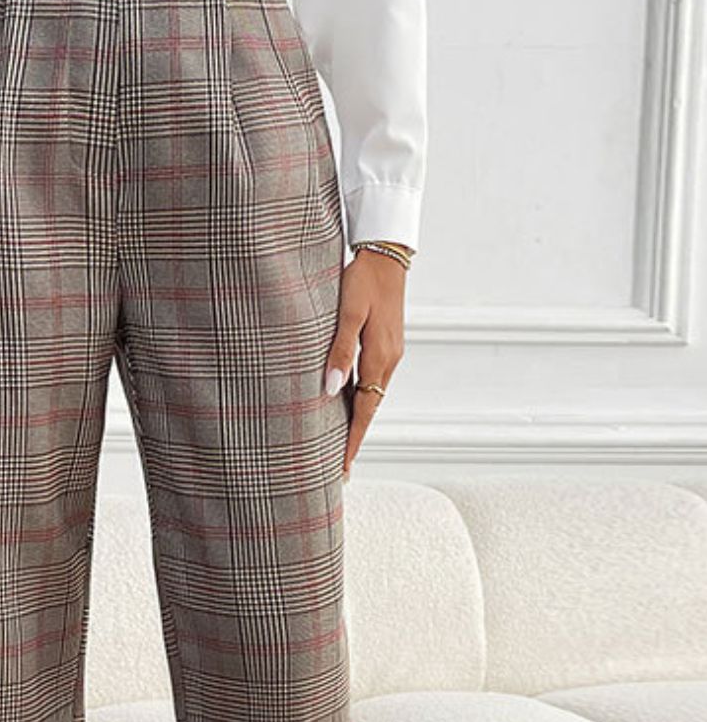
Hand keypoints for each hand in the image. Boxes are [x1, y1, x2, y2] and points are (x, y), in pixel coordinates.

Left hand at [324, 245, 408, 479]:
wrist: (386, 252)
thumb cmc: (362, 279)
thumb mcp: (347, 314)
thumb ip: (339, 352)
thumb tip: (330, 390)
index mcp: (380, 358)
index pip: (364, 413)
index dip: (351, 442)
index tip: (341, 469)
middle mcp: (389, 361)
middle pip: (370, 410)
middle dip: (354, 440)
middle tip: (338, 469)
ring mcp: (390, 353)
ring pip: (371, 396)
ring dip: (357, 421)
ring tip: (340, 444)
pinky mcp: (386, 344)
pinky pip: (372, 381)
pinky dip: (361, 399)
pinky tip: (348, 405)